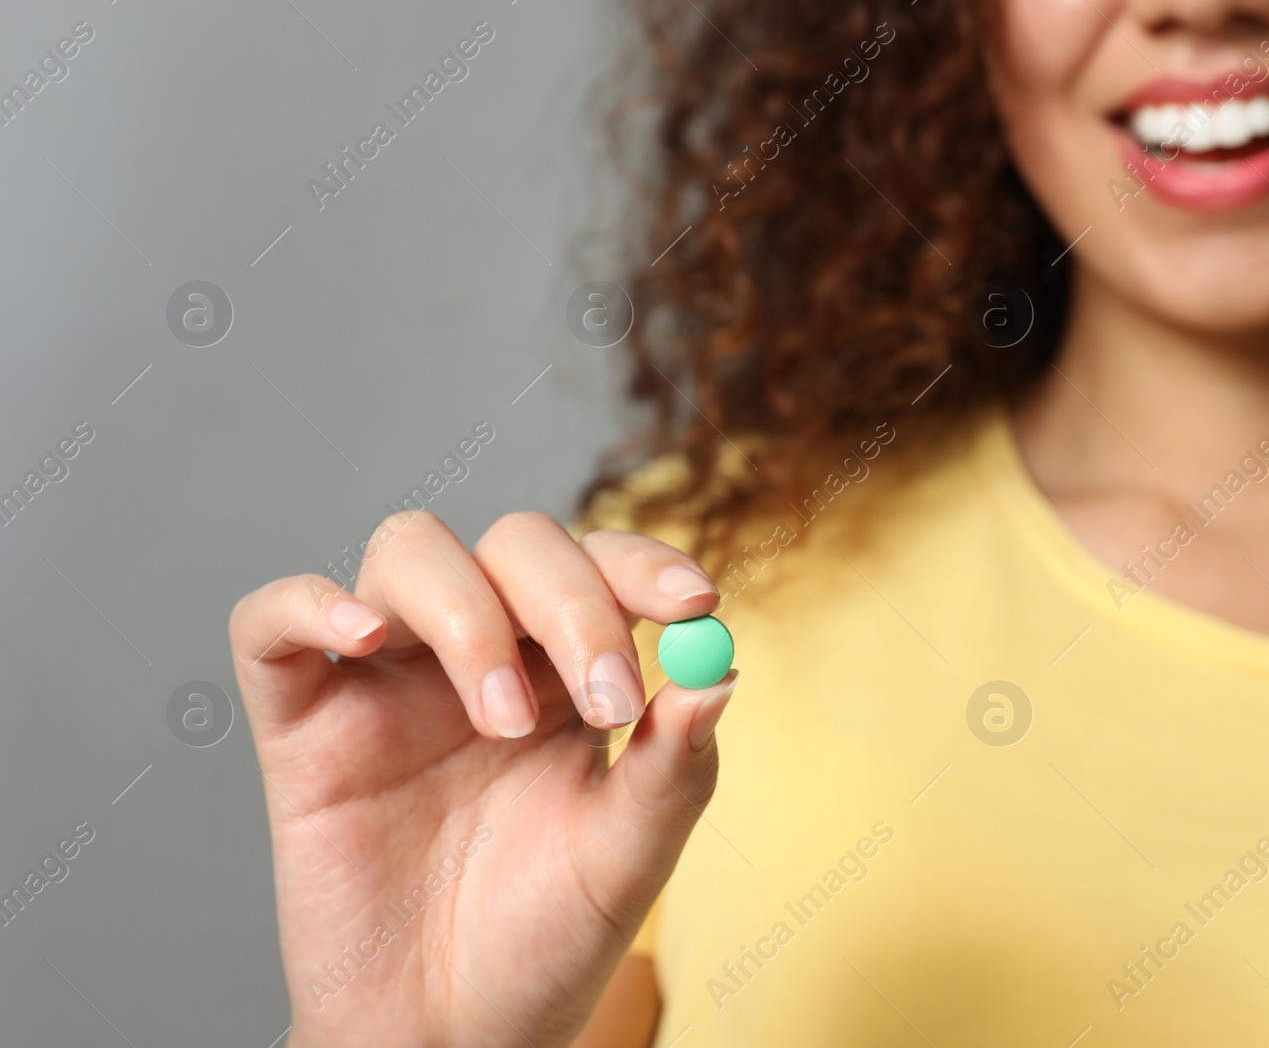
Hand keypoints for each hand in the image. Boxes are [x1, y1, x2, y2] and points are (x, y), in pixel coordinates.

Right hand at [228, 511, 734, 1047]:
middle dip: (571, 604)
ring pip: (408, 551)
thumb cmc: (545, 940)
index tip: (694, 603)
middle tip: (607, 702)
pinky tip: (362, 639)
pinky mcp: (302, 724)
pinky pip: (271, 622)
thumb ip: (675, 765)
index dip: (644, 564)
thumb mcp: (628, 855)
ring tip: (502, 724)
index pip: (601, 565)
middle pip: (516, 544)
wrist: (450, 1034)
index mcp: (565, 671)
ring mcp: (386, 679)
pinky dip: (310, 603)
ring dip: (469, 613)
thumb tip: (722, 672)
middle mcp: (480, 655)